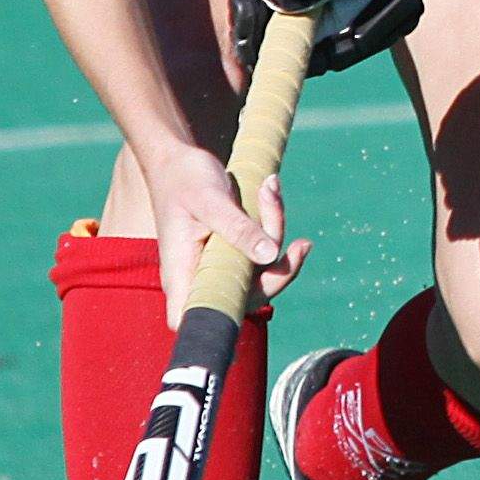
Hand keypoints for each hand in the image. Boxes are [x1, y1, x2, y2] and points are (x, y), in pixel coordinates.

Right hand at [139, 136, 302, 305]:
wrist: (178, 157)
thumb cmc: (184, 178)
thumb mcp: (212, 201)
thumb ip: (239, 229)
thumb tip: (270, 255)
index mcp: (181, 270)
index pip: (189, 317)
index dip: (217, 322)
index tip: (256, 297)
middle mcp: (198, 274)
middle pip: (246, 298)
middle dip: (279, 269)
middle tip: (300, 243)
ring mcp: (217, 264)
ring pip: (261, 270)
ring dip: (275, 229)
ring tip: (270, 187)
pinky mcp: (232, 250)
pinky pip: (263, 249)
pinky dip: (272, 223)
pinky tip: (271, 191)